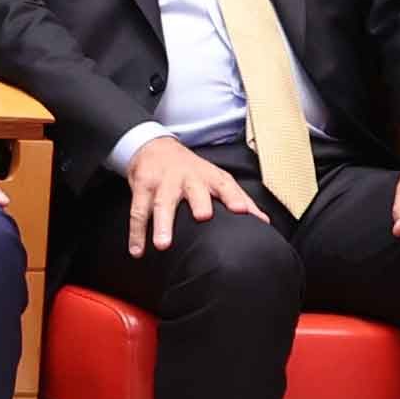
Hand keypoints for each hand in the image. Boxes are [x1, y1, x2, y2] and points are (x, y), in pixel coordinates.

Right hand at [125, 133, 251, 254]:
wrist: (155, 147)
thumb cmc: (192, 170)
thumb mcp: (216, 178)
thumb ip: (238, 199)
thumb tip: (264, 222)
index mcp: (208, 176)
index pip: (225, 185)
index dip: (234, 196)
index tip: (242, 210)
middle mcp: (186, 177)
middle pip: (193, 190)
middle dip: (198, 202)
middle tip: (203, 217)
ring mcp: (162, 182)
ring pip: (161, 203)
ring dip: (161, 224)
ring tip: (162, 245)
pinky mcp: (142, 187)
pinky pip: (137, 211)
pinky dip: (136, 233)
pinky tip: (137, 251)